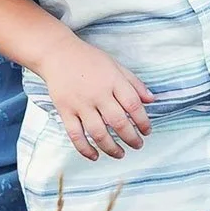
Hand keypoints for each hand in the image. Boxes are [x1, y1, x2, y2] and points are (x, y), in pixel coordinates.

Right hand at [45, 42, 153, 161]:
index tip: (147, 131)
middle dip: (131, 138)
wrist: (58, 54)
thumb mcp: (115, 65)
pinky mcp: (65, 111)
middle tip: (138, 145)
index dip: (143, 121)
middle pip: (118, 122)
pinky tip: (95, 156)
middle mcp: (97, 93)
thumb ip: (134, 83)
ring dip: (112, 148)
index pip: (133, 104)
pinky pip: (75, 135)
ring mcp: (80, 103)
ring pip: (98, 132)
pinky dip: (85, 149)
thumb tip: (151, 100)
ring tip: (121, 154)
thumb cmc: (89, 59)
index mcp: (112, 80)